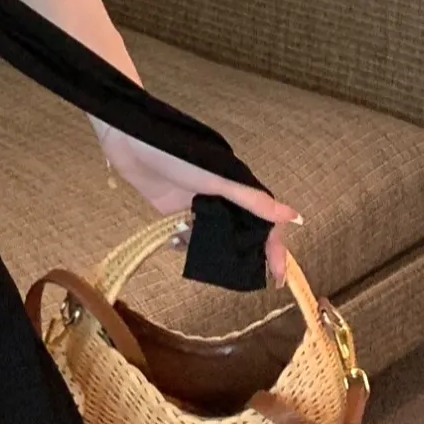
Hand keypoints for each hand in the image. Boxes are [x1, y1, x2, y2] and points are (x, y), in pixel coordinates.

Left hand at [90, 116, 302, 281]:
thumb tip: (294, 216)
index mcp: (236, 187)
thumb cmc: (177, 154)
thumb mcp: (219, 177)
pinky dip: (191, 246)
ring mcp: (197, 205)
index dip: (274, 249)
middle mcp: (220, 197)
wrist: (130, 140)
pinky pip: (189, 235)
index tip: (278, 278)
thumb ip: (252, 199)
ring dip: (220, 254)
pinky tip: (189, 256)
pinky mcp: (174, 212)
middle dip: (250, 256)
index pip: (264, 223)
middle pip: (243, 232)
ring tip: (223, 277)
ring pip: (217, 236)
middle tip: (252, 283)